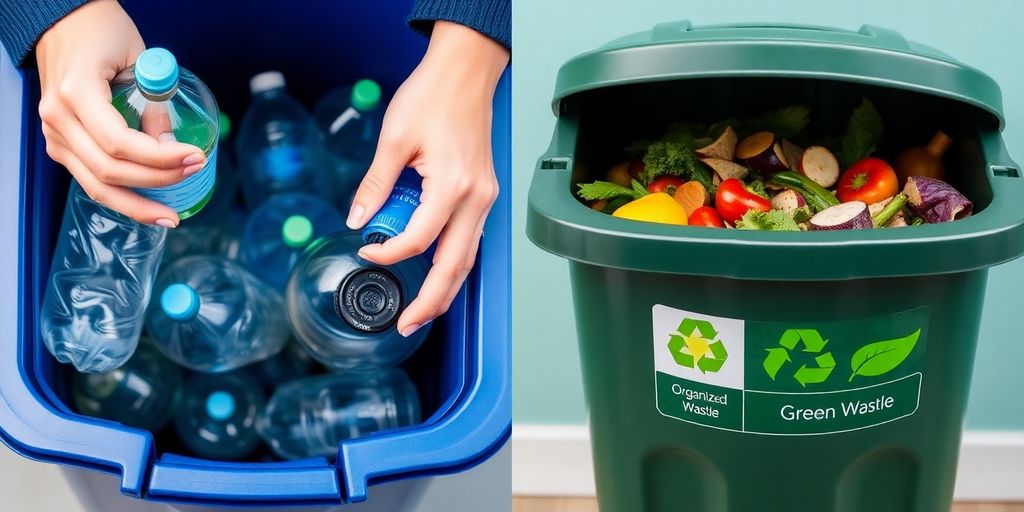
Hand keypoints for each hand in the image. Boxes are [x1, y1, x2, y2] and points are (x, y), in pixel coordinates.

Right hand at [35, 0, 206, 226]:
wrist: (64, 23)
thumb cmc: (102, 31)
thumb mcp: (138, 56)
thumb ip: (155, 98)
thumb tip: (169, 141)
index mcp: (75, 93)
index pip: (120, 143)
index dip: (161, 157)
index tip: (196, 156)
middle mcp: (58, 119)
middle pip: (110, 171)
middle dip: (158, 180)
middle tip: (195, 171)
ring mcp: (54, 135)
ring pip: (96, 185)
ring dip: (137, 204)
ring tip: (171, 215)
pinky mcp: (61, 144)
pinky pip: (91, 179)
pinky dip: (121, 196)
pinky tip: (147, 206)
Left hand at [346, 21, 508, 336]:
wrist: (466, 71)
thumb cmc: (433, 96)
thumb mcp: (393, 140)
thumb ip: (375, 186)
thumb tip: (358, 220)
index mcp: (453, 186)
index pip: (417, 240)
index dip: (387, 253)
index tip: (365, 252)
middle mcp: (476, 198)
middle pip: (455, 266)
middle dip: (431, 301)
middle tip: (406, 324)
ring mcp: (485, 197)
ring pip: (468, 258)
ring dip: (446, 288)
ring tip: (421, 311)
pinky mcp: (484, 192)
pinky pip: (471, 238)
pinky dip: (454, 262)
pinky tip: (437, 274)